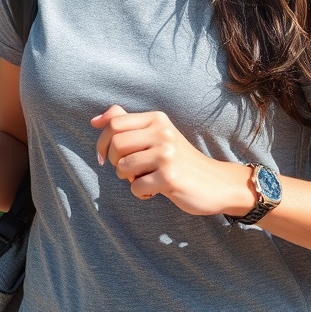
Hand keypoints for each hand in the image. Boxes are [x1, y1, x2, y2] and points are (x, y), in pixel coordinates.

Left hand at [91, 105, 249, 215]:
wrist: (215, 182)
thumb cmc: (180, 159)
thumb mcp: (157, 135)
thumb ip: (128, 123)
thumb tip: (95, 120)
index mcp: (157, 119)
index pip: (114, 123)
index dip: (102, 142)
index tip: (105, 157)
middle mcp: (162, 132)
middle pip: (116, 144)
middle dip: (115, 162)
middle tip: (130, 171)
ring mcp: (167, 154)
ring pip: (123, 167)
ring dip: (128, 179)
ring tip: (146, 179)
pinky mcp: (169, 177)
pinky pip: (136, 187)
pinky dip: (141, 193)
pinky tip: (156, 190)